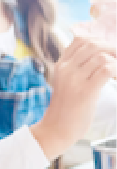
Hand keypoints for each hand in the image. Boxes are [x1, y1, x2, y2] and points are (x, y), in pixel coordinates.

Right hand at [31, 36, 115, 158]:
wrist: (56, 128)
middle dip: (112, 48)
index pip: (80, 40)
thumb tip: (97, 57)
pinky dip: (116, 71)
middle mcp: (66, 69)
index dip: (99, 41)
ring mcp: (74, 79)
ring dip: (116, 61)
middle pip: (93, 44)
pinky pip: (106, 70)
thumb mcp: (64, 82)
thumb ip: (75, 68)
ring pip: (101, 56)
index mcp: (61, 65)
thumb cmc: (65, 108)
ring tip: (116, 73)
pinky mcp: (85, 91)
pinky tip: (116, 79)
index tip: (109, 52)